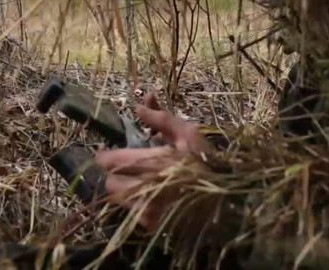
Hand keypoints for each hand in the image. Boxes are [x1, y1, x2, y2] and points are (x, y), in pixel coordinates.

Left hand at [95, 92, 209, 230]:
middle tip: (120, 163)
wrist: (224, 200)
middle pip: (109, 182)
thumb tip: (139, 104)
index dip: (103, 154)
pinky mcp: (151, 224)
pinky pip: (129, 212)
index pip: (110, 161)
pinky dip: (131, 201)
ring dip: (120, 186)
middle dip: (112, 172)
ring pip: (117, 198)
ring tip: (132, 178)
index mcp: (153, 164)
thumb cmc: (205, 163)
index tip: (106, 148)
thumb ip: (161, 119)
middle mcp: (145, 190)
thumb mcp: (188, 134)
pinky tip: (144, 194)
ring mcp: (147, 210)